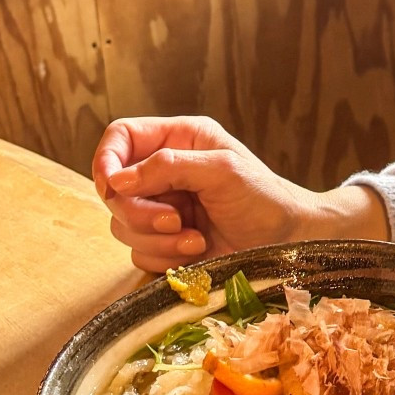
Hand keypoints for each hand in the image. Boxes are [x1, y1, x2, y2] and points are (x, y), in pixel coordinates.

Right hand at [91, 116, 323, 271]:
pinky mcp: (165, 242)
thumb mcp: (222, 171)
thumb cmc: (264, 198)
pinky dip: (163, 257)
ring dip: (155, 238)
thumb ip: (170, 166)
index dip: (106, 161)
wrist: (288, 243)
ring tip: (195, 238)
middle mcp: (164, 171)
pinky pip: (139, 252)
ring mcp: (162, 208)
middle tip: (174, 220)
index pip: (120, 137)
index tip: (113, 188)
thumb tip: (117, 180)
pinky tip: (196, 252)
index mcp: (178, 139)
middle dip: (139, 211)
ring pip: (122, 224)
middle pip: (114, 188)